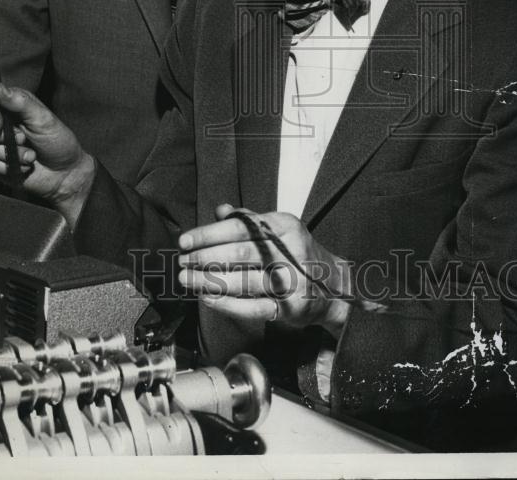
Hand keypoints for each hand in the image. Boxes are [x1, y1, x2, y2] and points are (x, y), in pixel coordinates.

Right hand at [0, 83, 94, 227]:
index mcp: (12, 106)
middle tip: (20, 139)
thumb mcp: (43, 119)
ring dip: (7, 153)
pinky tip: (21, 167)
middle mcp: (0, 122)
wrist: (63, 174)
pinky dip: (4, 167)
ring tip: (29, 155)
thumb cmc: (58, 142)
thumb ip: (21, 103)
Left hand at [177, 203, 351, 337]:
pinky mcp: (291, 307)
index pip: (241, 227)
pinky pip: (255, 307)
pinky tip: (209, 299)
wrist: (336, 285)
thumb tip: (220, 210)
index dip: (209, 234)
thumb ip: (249, 219)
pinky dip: (229, 304)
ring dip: (211, 281)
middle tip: (181, 262)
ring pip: (245, 281)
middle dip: (205, 258)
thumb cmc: (298, 252)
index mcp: (284, 225)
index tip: (185, 240)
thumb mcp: (279, 228)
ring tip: (187, 279)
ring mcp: (292, 281)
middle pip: (241, 253)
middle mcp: (291, 251)